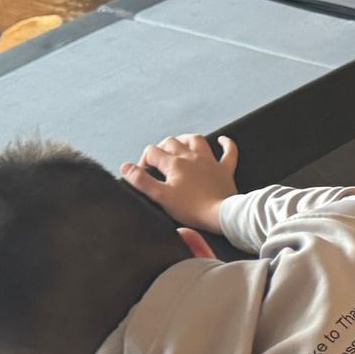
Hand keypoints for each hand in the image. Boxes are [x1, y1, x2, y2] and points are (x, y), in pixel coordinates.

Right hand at [120, 133, 240, 234]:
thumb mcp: (161, 196)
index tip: (142, 173)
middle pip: (172, 142)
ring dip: (186, 139)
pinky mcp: (225, 170)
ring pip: (196, 140)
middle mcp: (191, 156)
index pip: (152, 152)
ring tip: (180, 143)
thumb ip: (141, 181)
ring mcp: (209, 161)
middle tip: (157, 160)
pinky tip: (222, 140)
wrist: (220, 214)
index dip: (143, 161)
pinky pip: (228, 152)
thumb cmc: (191, 208)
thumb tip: (125, 167)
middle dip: (161, 148)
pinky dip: (226, 144)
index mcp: (174, 163)